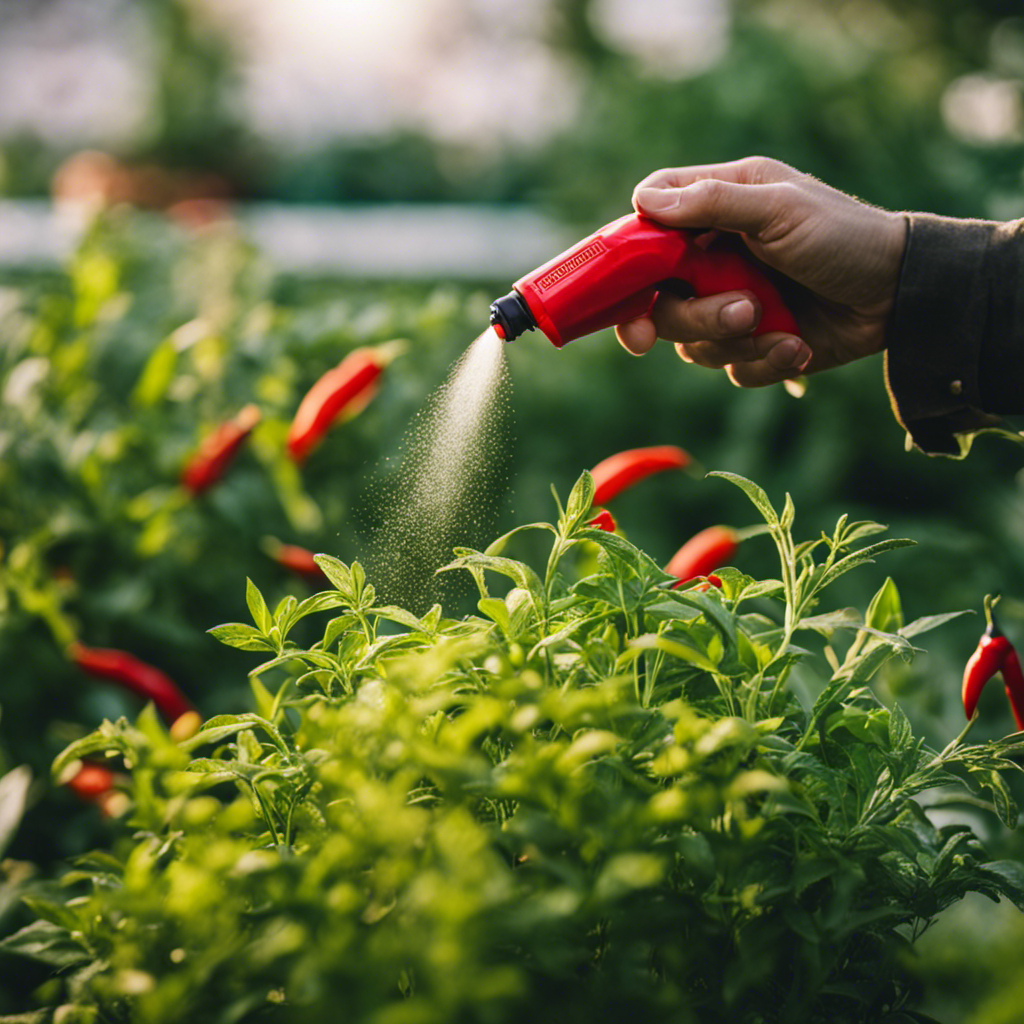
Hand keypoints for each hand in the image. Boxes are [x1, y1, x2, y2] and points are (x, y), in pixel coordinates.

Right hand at [616, 157, 906, 386]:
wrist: (900, 293)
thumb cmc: (844, 234)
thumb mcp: (780, 208)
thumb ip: (712, 203)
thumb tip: (642, 201)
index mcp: (715, 210)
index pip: (647, 229)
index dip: (628, 259)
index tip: (628, 287)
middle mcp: (713, 260)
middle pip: (660, 302)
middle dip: (693, 317)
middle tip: (739, 312)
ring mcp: (731, 305)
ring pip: (691, 343)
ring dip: (733, 340)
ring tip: (779, 326)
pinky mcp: (754, 344)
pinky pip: (731, 369)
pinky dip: (764, 361)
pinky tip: (797, 345)